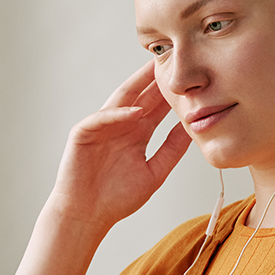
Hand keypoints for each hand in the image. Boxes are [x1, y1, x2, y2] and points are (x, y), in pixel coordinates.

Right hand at [51, 59, 189, 232]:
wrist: (87, 216)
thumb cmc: (116, 199)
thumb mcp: (154, 172)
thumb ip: (171, 150)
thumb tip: (192, 129)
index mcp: (136, 133)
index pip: (156, 106)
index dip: (171, 91)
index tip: (192, 77)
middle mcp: (120, 125)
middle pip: (140, 95)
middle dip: (155, 78)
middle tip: (174, 58)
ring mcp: (101, 127)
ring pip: (120, 100)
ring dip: (136, 85)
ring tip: (153, 69)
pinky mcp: (82, 134)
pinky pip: (101, 119)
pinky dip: (118, 114)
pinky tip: (135, 111)